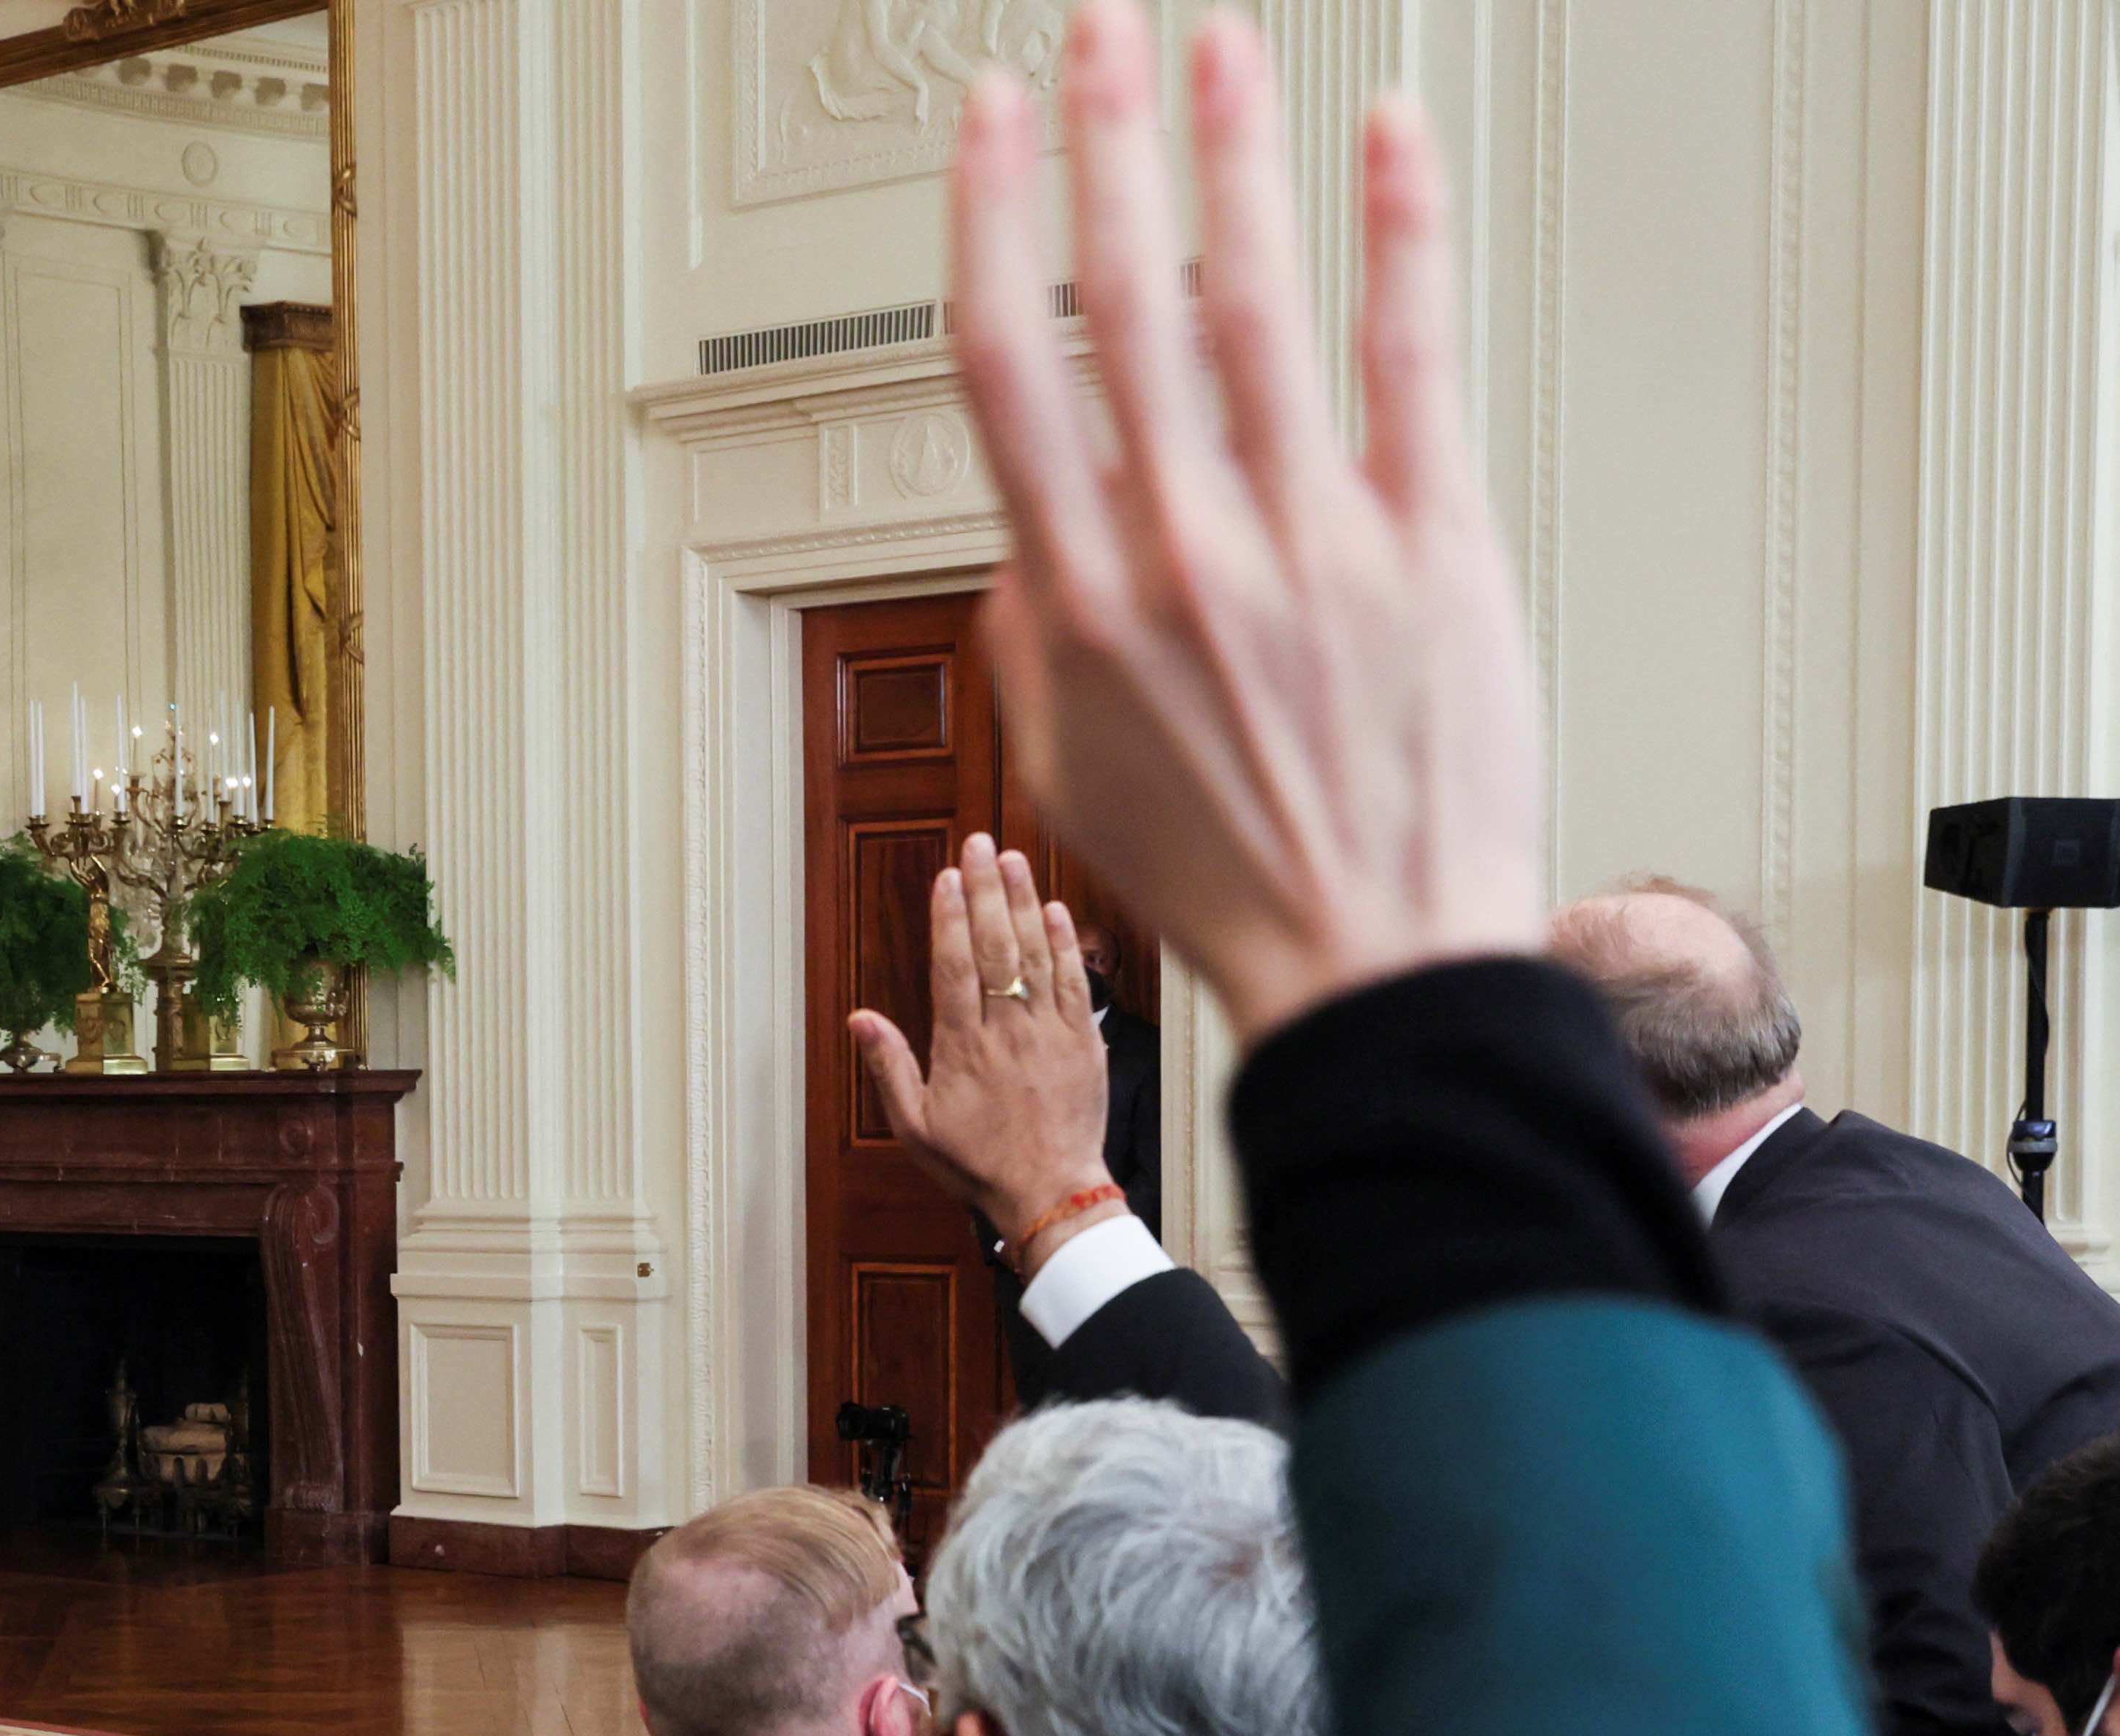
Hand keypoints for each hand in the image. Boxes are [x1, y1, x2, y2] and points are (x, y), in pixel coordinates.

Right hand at [851, 835, 1124, 1265]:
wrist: (1052, 1192)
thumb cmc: (979, 1164)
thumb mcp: (915, 1126)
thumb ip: (889, 1067)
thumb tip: (860, 1019)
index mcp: (963, 1048)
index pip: (954, 966)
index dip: (949, 918)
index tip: (946, 878)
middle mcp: (1007, 1030)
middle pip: (995, 946)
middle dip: (985, 890)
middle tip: (978, 844)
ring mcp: (1049, 1032)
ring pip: (1036, 953)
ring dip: (1024, 901)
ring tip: (1012, 860)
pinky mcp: (1083, 1040)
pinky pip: (1074, 980)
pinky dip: (1065, 942)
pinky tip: (1055, 910)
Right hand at [947, 4, 1540, 1043]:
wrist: (1370, 958)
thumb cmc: (1227, 874)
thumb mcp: (1071, 766)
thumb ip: (1032, 633)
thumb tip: (1032, 527)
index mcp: (1075, 603)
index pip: (1008, 366)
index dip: (991, 224)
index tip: (988, 125)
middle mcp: (1182, 557)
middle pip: (1127, 301)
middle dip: (1105, 143)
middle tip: (1098, 33)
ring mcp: (1312, 545)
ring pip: (1259, 307)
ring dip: (1236, 158)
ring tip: (1219, 51)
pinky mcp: (1432, 546)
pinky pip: (1409, 358)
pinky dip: (1399, 234)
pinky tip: (1388, 138)